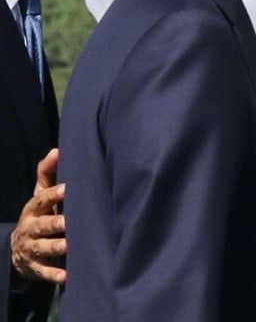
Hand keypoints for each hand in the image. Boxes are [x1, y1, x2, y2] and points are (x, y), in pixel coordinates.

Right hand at [10, 149, 65, 283]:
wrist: (17, 247)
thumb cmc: (39, 214)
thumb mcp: (39, 194)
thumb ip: (48, 174)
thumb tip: (57, 150)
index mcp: (33, 208)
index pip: (42, 199)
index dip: (54, 194)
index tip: (69, 188)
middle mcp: (31, 228)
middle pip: (42, 225)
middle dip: (55, 223)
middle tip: (69, 222)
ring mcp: (32, 248)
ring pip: (43, 247)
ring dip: (55, 247)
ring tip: (68, 246)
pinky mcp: (35, 266)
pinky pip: (44, 271)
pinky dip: (55, 274)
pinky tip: (66, 275)